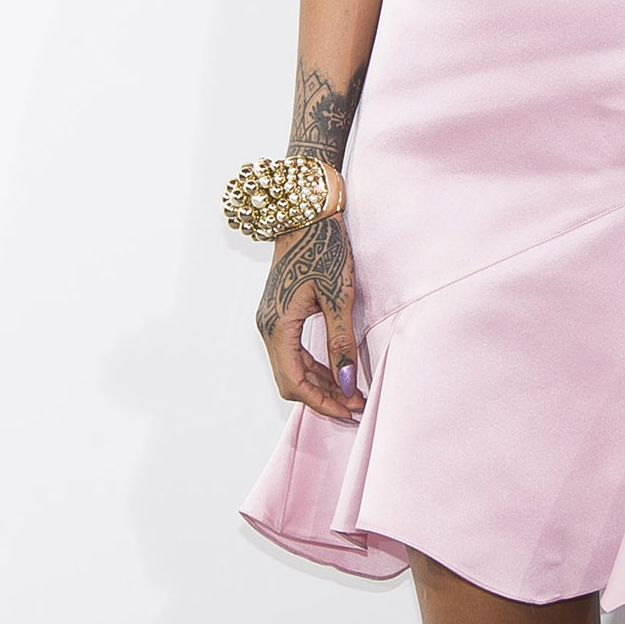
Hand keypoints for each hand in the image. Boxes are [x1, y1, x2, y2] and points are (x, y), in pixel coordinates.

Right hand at [257, 213, 364, 419]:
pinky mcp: (280, 313)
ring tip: (352, 391)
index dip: (322, 402)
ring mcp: (272, 320)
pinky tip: (338, 370)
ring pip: (292, 368)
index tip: (350, 411)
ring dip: (320, 383)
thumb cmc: (323, 247)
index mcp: (277, 325)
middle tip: (356, 405)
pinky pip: (294, 351)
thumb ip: (341, 342)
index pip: (294, 382)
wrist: (306, 212)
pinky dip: (315, 366)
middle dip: (322, 397)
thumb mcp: (338, 296)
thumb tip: (346, 384)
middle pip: (290, 380)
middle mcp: (268, 326)